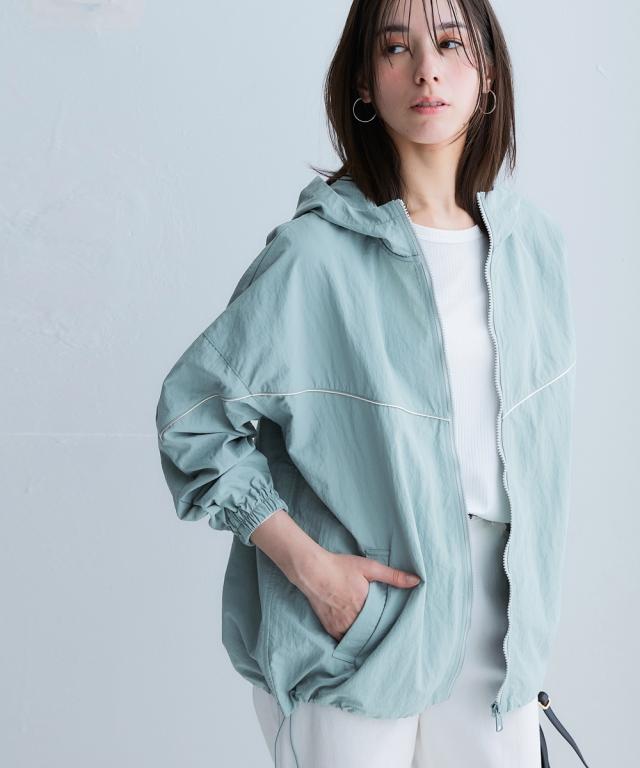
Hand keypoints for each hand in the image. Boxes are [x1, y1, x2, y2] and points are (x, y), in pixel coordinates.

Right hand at [295, 550, 420, 640]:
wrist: (312, 570)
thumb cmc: (341, 566)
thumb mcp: (369, 567)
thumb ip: (393, 575)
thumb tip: (417, 581)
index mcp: (366, 605)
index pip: (384, 623)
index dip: (391, 625)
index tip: (399, 628)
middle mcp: (353, 619)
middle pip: (372, 633)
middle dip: (379, 633)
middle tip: (389, 635)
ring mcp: (340, 626)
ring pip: (359, 639)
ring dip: (366, 638)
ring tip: (375, 638)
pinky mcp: (330, 628)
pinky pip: (344, 640)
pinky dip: (351, 640)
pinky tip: (358, 638)